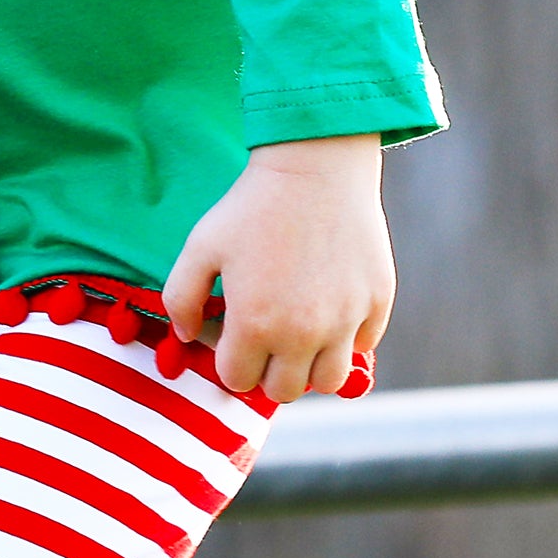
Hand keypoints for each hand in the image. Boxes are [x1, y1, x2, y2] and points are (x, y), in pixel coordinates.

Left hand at [162, 135, 394, 404]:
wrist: (316, 167)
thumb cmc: (252, 206)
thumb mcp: (200, 246)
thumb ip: (180, 298)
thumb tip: (187, 336)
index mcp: (255, 324)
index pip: (237, 380)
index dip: (228, 360)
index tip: (231, 335)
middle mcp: (303, 333)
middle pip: (282, 391)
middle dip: (266, 372)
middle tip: (263, 339)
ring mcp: (345, 321)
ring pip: (328, 382)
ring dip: (309, 368)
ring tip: (298, 337)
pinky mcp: (377, 303)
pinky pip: (362, 347)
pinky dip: (346, 340)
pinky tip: (329, 309)